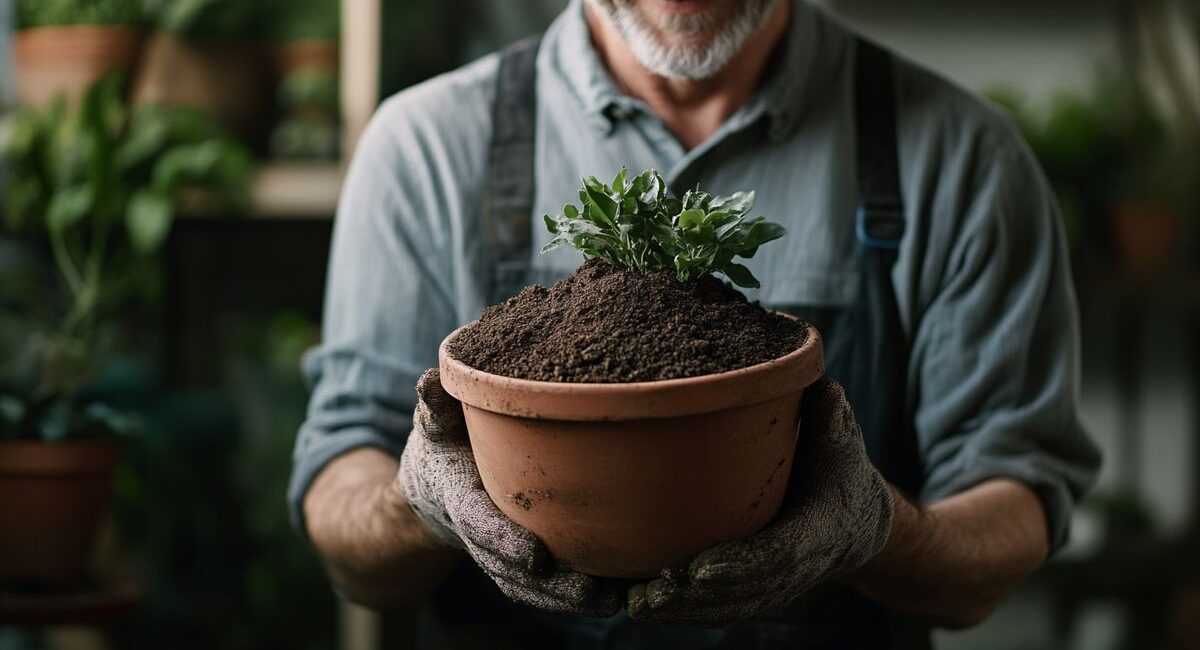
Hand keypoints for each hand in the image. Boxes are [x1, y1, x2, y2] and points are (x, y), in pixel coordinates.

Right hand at [398, 368, 622, 616]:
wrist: (433, 483)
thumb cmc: (443, 442)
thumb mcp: (436, 420)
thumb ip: (435, 405)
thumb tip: (431, 381)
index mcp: (458, 496)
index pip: (478, 522)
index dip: (503, 540)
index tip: (535, 555)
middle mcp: (478, 533)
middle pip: (508, 568)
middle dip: (547, 585)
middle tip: (590, 590)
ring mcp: (498, 553)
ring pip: (528, 586)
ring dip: (566, 600)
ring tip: (612, 601)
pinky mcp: (519, 560)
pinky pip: (542, 589)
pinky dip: (573, 599)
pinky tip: (617, 597)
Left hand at [625, 379, 893, 626]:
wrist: (856, 523)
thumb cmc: (838, 470)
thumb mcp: (840, 440)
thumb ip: (829, 414)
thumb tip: (818, 385)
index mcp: (819, 528)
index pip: (780, 554)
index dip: (741, 564)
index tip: (700, 568)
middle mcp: (797, 567)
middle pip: (745, 593)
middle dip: (698, 598)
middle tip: (650, 593)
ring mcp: (775, 586)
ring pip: (728, 609)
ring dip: (682, 612)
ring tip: (636, 602)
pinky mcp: (754, 593)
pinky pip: (719, 611)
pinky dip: (684, 614)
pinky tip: (642, 606)